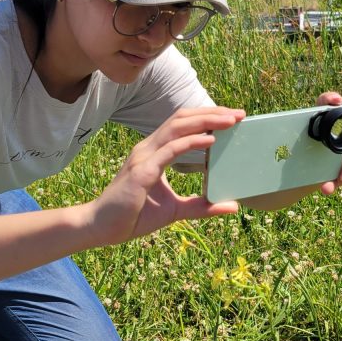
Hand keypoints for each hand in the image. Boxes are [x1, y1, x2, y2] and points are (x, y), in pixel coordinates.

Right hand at [92, 106, 244, 244]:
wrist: (102, 228)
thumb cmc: (133, 216)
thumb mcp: (175, 211)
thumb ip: (201, 206)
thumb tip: (232, 206)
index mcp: (154, 152)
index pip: (183, 124)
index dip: (207, 117)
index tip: (233, 118)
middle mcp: (148, 148)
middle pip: (182, 118)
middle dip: (212, 112)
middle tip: (239, 114)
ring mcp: (144, 157)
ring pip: (177, 127)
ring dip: (206, 121)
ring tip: (230, 120)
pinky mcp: (142, 171)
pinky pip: (170, 150)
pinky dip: (191, 142)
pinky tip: (210, 141)